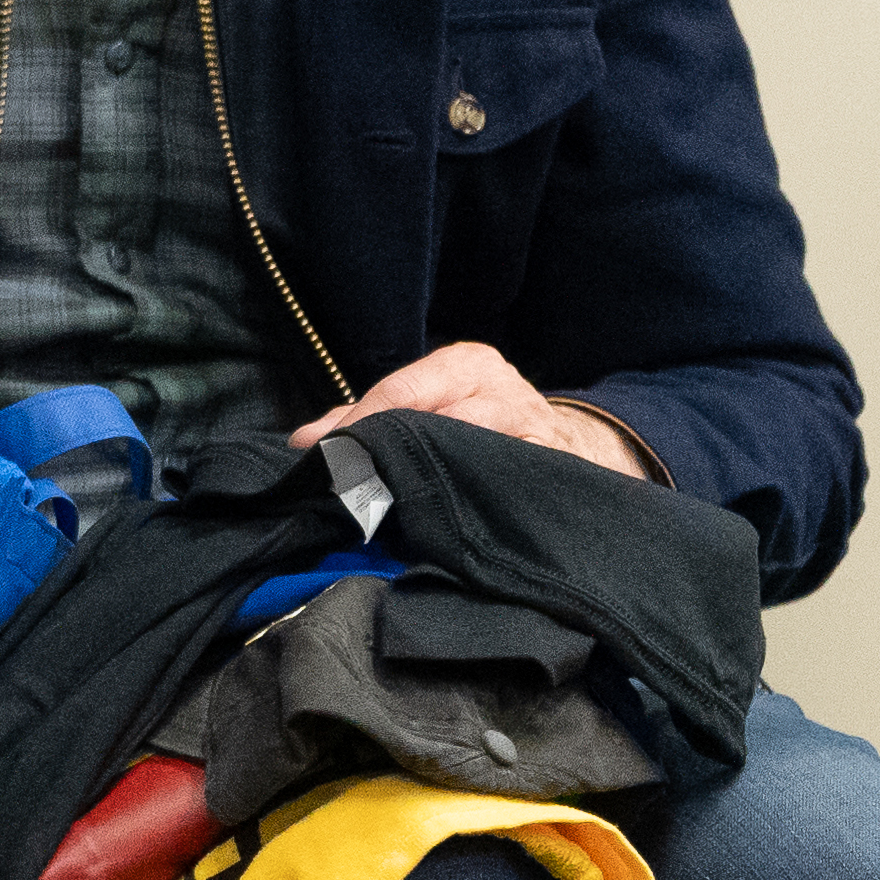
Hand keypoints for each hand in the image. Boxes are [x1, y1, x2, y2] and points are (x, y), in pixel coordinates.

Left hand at [288, 341, 658, 479]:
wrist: (572, 444)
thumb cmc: (486, 421)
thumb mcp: (437, 403)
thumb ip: (373, 417)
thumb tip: (307, 441)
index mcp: (464, 363)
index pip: (400, 389)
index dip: (358, 421)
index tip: (320, 451)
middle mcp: (499, 385)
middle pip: (431, 415)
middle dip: (385, 450)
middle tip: (347, 483)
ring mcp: (527, 424)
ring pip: (465, 446)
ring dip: (424, 478)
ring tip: (386, 501)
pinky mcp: (546, 463)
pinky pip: (499, 479)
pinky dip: (467, 495)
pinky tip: (440, 516)